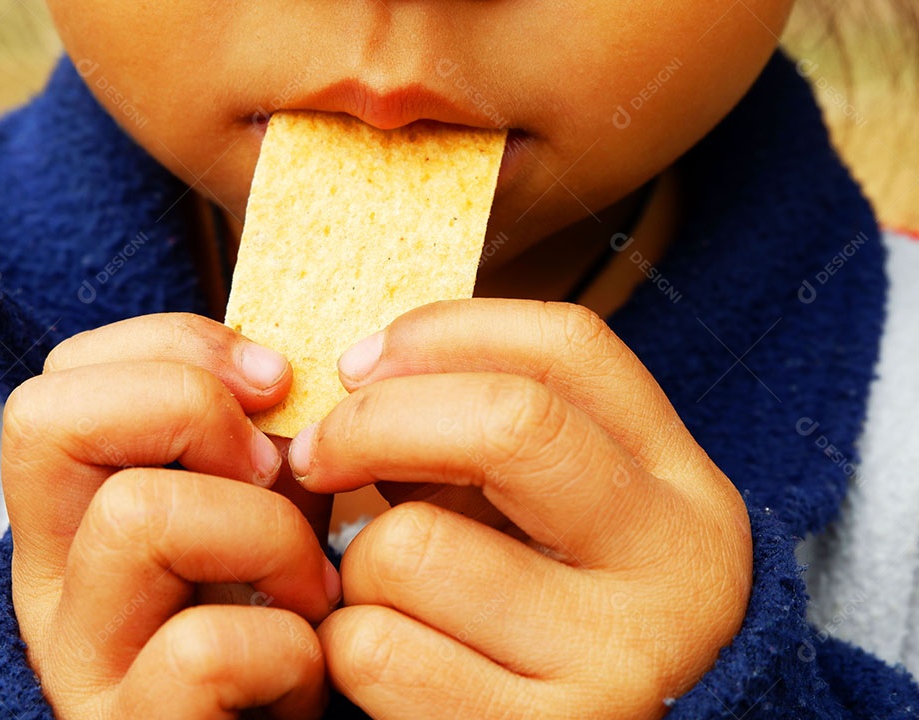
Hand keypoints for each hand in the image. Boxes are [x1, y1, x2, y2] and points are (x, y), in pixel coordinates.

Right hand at [1, 313, 340, 719]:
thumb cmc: (280, 615)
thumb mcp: (265, 506)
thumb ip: (257, 437)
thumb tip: (280, 370)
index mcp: (74, 510)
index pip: (62, 376)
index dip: (177, 347)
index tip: (275, 382)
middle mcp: (48, 578)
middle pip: (47, 417)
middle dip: (191, 409)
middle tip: (275, 470)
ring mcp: (78, 660)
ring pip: (137, 516)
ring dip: (268, 534)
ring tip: (311, 588)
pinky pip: (204, 647)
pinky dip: (289, 649)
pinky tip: (304, 669)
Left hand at [291, 299, 752, 718]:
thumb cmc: (543, 611)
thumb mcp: (546, 516)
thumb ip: (480, 444)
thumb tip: (361, 378)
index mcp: (678, 485)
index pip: (571, 347)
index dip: (445, 331)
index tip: (359, 362)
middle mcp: (674, 566)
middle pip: (509, 424)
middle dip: (374, 421)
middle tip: (316, 450)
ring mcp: (618, 660)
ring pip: (411, 548)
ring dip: (356, 563)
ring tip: (385, 593)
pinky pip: (377, 649)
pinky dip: (346, 642)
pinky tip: (385, 655)